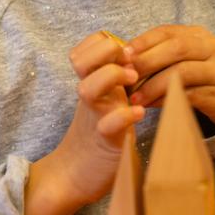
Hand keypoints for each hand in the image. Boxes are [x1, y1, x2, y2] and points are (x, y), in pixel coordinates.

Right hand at [25, 32, 144, 213]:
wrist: (76, 173)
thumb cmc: (100, 127)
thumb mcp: (107, 95)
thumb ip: (113, 73)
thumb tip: (135, 49)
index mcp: (93, 81)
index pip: (86, 49)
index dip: (102, 42)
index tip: (123, 48)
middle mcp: (92, 95)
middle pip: (83, 62)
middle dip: (106, 52)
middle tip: (129, 59)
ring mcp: (96, 116)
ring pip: (88, 88)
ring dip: (111, 76)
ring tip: (133, 79)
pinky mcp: (106, 140)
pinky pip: (109, 124)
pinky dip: (124, 115)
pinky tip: (138, 112)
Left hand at [125, 25, 214, 128]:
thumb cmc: (200, 74)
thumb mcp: (185, 57)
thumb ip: (160, 54)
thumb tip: (124, 59)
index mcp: (199, 35)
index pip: (167, 32)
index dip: (143, 42)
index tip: (122, 55)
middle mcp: (212, 49)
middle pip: (177, 49)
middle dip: (147, 62)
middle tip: (125, 77)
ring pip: (183, 73)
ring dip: (154, 86)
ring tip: (135, 99)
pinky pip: (190, 96)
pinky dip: (168, 100)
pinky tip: (152, 106)